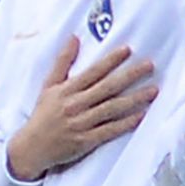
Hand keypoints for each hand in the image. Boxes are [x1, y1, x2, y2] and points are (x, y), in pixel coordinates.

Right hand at [6, 35, 155, 180]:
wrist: (31, 147)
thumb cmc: (42, 115)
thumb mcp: (49, 85)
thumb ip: (62, 62)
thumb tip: (73, 38)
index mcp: (67, 90)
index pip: (93, 71)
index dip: (111, 60)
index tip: (128, 50)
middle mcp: (76, 105)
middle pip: (108, 87)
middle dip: (130, 76)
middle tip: (150, 66)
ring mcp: (82, 123)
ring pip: (112, 108)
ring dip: (135, 99)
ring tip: (153, 90)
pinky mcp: (86, 141)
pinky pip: (110, 130)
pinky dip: (126, 124)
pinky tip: (141, 116)